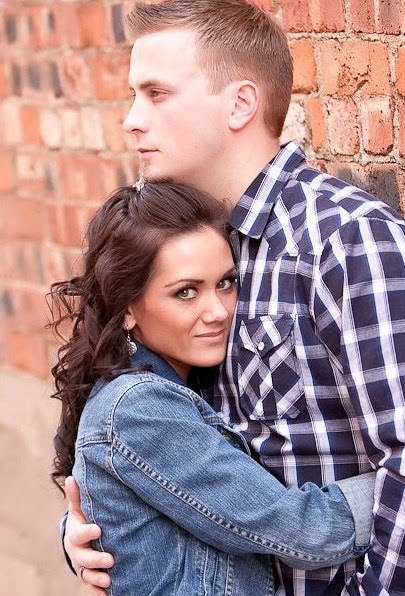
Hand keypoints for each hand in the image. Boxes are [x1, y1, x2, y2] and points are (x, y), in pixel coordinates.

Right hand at [64, 476, 113, 591]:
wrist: (81, 540)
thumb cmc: (84, 520)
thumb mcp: (80, 509)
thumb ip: (77, 496)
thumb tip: (71, 477)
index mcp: (75, 535)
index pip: (78, 535)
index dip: (87, 533)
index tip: (98, 529)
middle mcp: (77, 553)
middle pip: (83, 559)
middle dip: (95, 560)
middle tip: (110, 560)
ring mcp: (83, 566)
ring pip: (87, 575)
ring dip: (97, 578)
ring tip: (109, 580)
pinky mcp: (91, 577)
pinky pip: (91, 588)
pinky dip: (97, 592)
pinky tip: (107, 594)